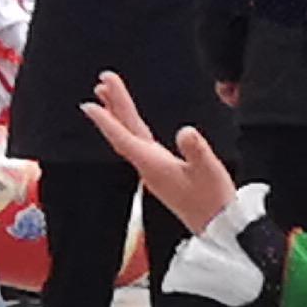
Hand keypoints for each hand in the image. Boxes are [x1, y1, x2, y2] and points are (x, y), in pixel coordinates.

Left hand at [79, 70, 240, 236]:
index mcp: (154, 165)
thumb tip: (186, 132)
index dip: (106, 120)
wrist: (218, 226)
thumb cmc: (213, 200)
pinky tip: (129, 121)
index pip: (124, 138)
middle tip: (102, 80)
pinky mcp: (161, 171)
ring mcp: (153, 169)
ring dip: (119, 113)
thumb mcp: (209, 171)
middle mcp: (148, 166)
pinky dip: (130, 127)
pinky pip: (139, 142)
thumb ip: (197, 151)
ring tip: (106, 94)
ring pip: (130, 135)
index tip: (88, 104)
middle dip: (113, 104)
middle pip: (125, 130)